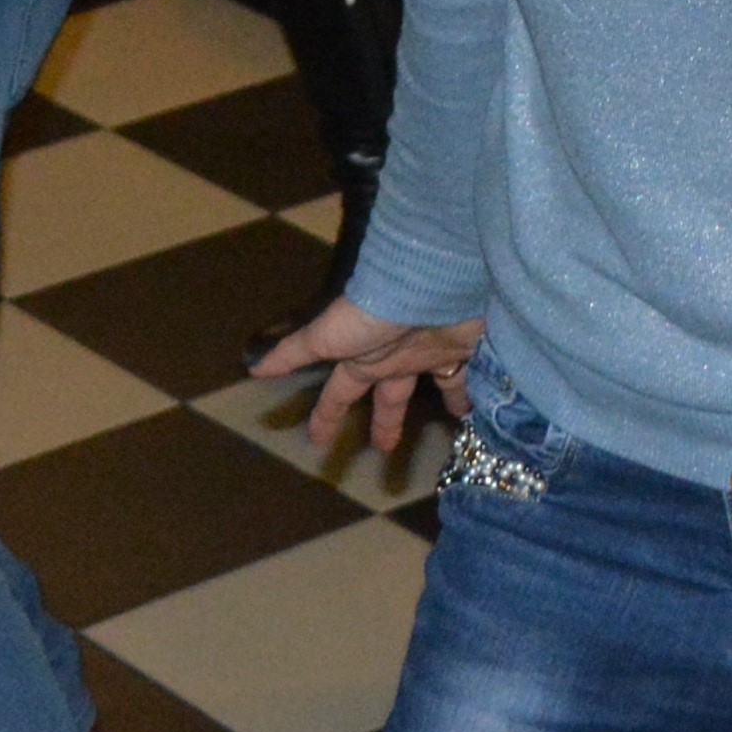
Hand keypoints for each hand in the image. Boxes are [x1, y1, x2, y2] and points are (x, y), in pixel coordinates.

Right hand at [250, 299, 480, 462]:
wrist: (428, 283)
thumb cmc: (373, 311)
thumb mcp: (327, 335)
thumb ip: (295, 352)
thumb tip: (254, 368)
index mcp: (364, 357)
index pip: (340, 392)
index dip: (328, 414)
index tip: (317, 438)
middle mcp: (398, 356)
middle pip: (389, 396)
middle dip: (384, 421)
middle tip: (383, 449)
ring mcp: (432, 352)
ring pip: (431, 387)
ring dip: (433, 406)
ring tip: (441, 434)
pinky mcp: (465, 350)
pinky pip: (468, 378)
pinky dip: (471, 395)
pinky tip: (477, 413)